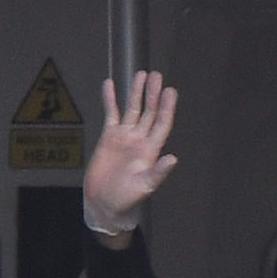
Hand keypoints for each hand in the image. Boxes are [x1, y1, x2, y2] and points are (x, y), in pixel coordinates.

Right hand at [85, 72, 181, 238]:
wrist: (103, 203)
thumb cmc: (126, 198)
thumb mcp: (144, 186)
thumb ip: (158, 172)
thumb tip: (173, 158)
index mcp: (151, 150)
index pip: (162, 124)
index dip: (167, 107)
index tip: (171, 91)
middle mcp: (140, 139)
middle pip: (149, 112)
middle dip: (153, 94)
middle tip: (157, 75)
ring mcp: (124, 137)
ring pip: (132, 109)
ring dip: (136, 92)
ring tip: (140, 74)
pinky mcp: (109, 137)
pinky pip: (111, 114)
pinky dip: (110, 100)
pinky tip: (109, 84)